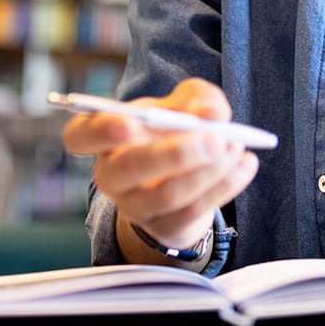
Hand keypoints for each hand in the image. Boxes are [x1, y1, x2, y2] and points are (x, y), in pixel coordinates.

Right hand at [61, 79, 257, 255]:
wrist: (184, 175)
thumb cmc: (174, 129)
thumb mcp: (185, 103)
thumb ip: (198, 98)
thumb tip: (212, 113)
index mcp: (102, 137)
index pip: (79, 137)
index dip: (99, 132)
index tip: (128, 124)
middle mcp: (110, 175)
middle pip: (128, 169)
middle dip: (175, 154)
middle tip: (214, 138)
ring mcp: (134, 206)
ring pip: (166, 195)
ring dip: (207, 172)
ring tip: (234, 146)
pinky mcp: (164, 227)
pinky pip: (193, 212)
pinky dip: (225, 186)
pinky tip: (244, 164)